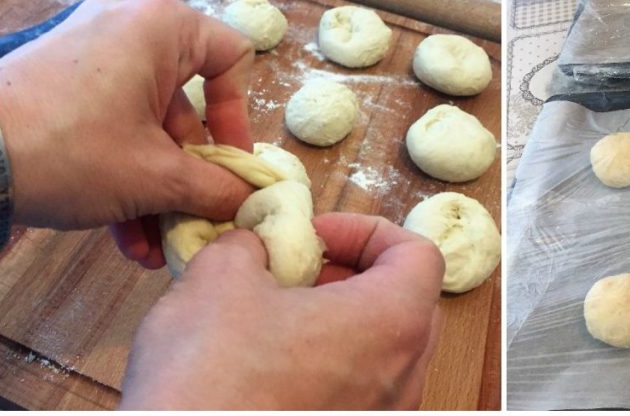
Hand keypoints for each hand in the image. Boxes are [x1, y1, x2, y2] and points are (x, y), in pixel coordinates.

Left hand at [0, 0, 256, 265]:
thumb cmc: (71, 149)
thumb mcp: (157, 177)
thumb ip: (217, 188)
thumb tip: (250, 200)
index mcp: (161, 29)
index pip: (233, 59)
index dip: (240, 120)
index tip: (231, 168)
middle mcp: (128, 31)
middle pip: (186, 108)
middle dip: (191, 177)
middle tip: (195, 220)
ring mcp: (89, 58)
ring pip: (147, 128)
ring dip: (158, 192)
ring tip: (155, 247)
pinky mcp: (60, 87)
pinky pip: (112, 128)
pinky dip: (125, 178)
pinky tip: (127, 241)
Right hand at [119, 213, 445, 409]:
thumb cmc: (210, 381)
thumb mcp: (219, 279)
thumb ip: (248, 245)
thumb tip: (253, 246)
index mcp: (392, 322)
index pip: (419, 255)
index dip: (367, 231)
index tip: (316, 237)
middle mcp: (403, 376)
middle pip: (408, 302)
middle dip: (354, 275)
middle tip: (299, 272)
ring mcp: (382, 415)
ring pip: (385, 351)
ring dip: (340, 322)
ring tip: (277, 318)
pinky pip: (361, 390)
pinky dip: (329, 365)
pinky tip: (270, 365)